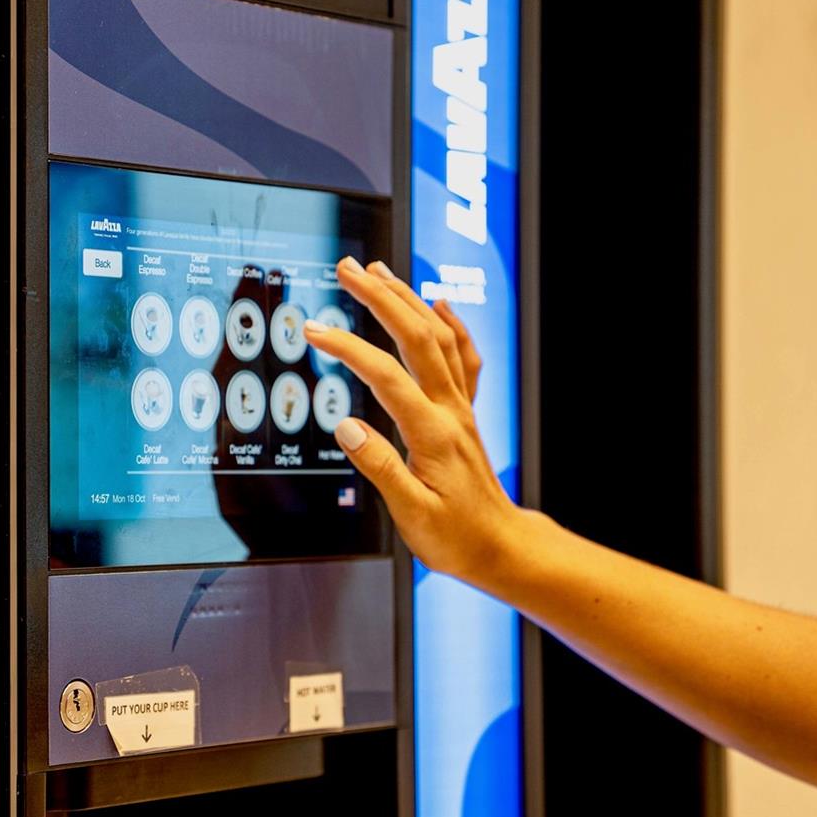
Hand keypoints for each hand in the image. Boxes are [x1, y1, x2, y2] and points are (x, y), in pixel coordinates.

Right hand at [304, 256, 523, 584]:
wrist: (501, 546)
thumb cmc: (456, 537)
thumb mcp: (412, 514)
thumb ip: (380, 467)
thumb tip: (347, 427)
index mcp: (432, 433)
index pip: (385, 377)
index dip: (348, 348)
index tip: (315, 330)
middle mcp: (450, 411)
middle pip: (417, 337)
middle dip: (381, 297)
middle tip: (348, 269)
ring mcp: (460, 408)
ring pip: (439, 337)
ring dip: (408, 299)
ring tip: (378, 272)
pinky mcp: (464, 413)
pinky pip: (462, 356)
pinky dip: (451, 323)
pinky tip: (437, 302)